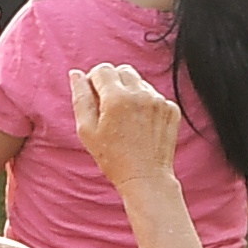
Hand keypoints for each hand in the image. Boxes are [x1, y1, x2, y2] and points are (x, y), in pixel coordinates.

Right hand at [67, 59, 182, 191]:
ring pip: (140, 82)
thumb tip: (75, 74)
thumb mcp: (87, 130)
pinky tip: (141, 125)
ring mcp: (159, 101)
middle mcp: (141, 94)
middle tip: (109, 107)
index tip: (94, 97)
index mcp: (117, 97)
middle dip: (113, 83)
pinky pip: (154, 96)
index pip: (103, 69)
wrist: (146, 178)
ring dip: (130, 93)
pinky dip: (146, 104)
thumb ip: (80, 98)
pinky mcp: (172, 109)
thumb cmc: (112, 157)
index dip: (94, 80)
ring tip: (126, 119)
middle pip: (123, 71)